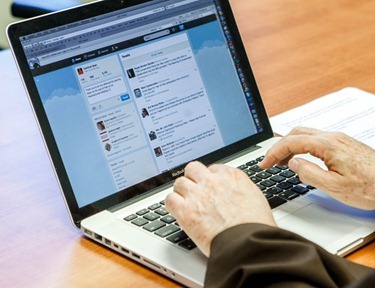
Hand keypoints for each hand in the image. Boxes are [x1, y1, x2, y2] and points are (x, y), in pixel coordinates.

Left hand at [165, 161, 275, 256]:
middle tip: (194, 190)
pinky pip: (170, 199)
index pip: (213, 168)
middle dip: (193, 178)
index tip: (208, 186)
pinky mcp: (185, 210)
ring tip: (185, 202)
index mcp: (231, 176)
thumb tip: (236, 191)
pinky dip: (172, 204)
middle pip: (193, 169)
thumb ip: (241, 189)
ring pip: (180, 182)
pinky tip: (177, 210)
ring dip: (182, 192)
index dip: (209, 179)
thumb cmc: (255, 226)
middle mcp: (212, 181)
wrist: (248, 243)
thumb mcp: (256, 197)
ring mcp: (197, 194)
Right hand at [260, 127, 374, 209]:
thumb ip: (310, 174)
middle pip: (296, 133)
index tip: (264, 164)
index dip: (273, 153)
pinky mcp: (343, 144)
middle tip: (270, 161)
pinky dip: (302, 146)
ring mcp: (339, 139)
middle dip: (279, 146)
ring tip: (282, 161)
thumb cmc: (371, 187)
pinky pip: (316, 139)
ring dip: (290, 145)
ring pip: (306, 135)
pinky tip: (302, 158)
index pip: (291, 142)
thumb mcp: (335, 187)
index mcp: (328, 145)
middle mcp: (333, 137)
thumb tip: (293, 164)